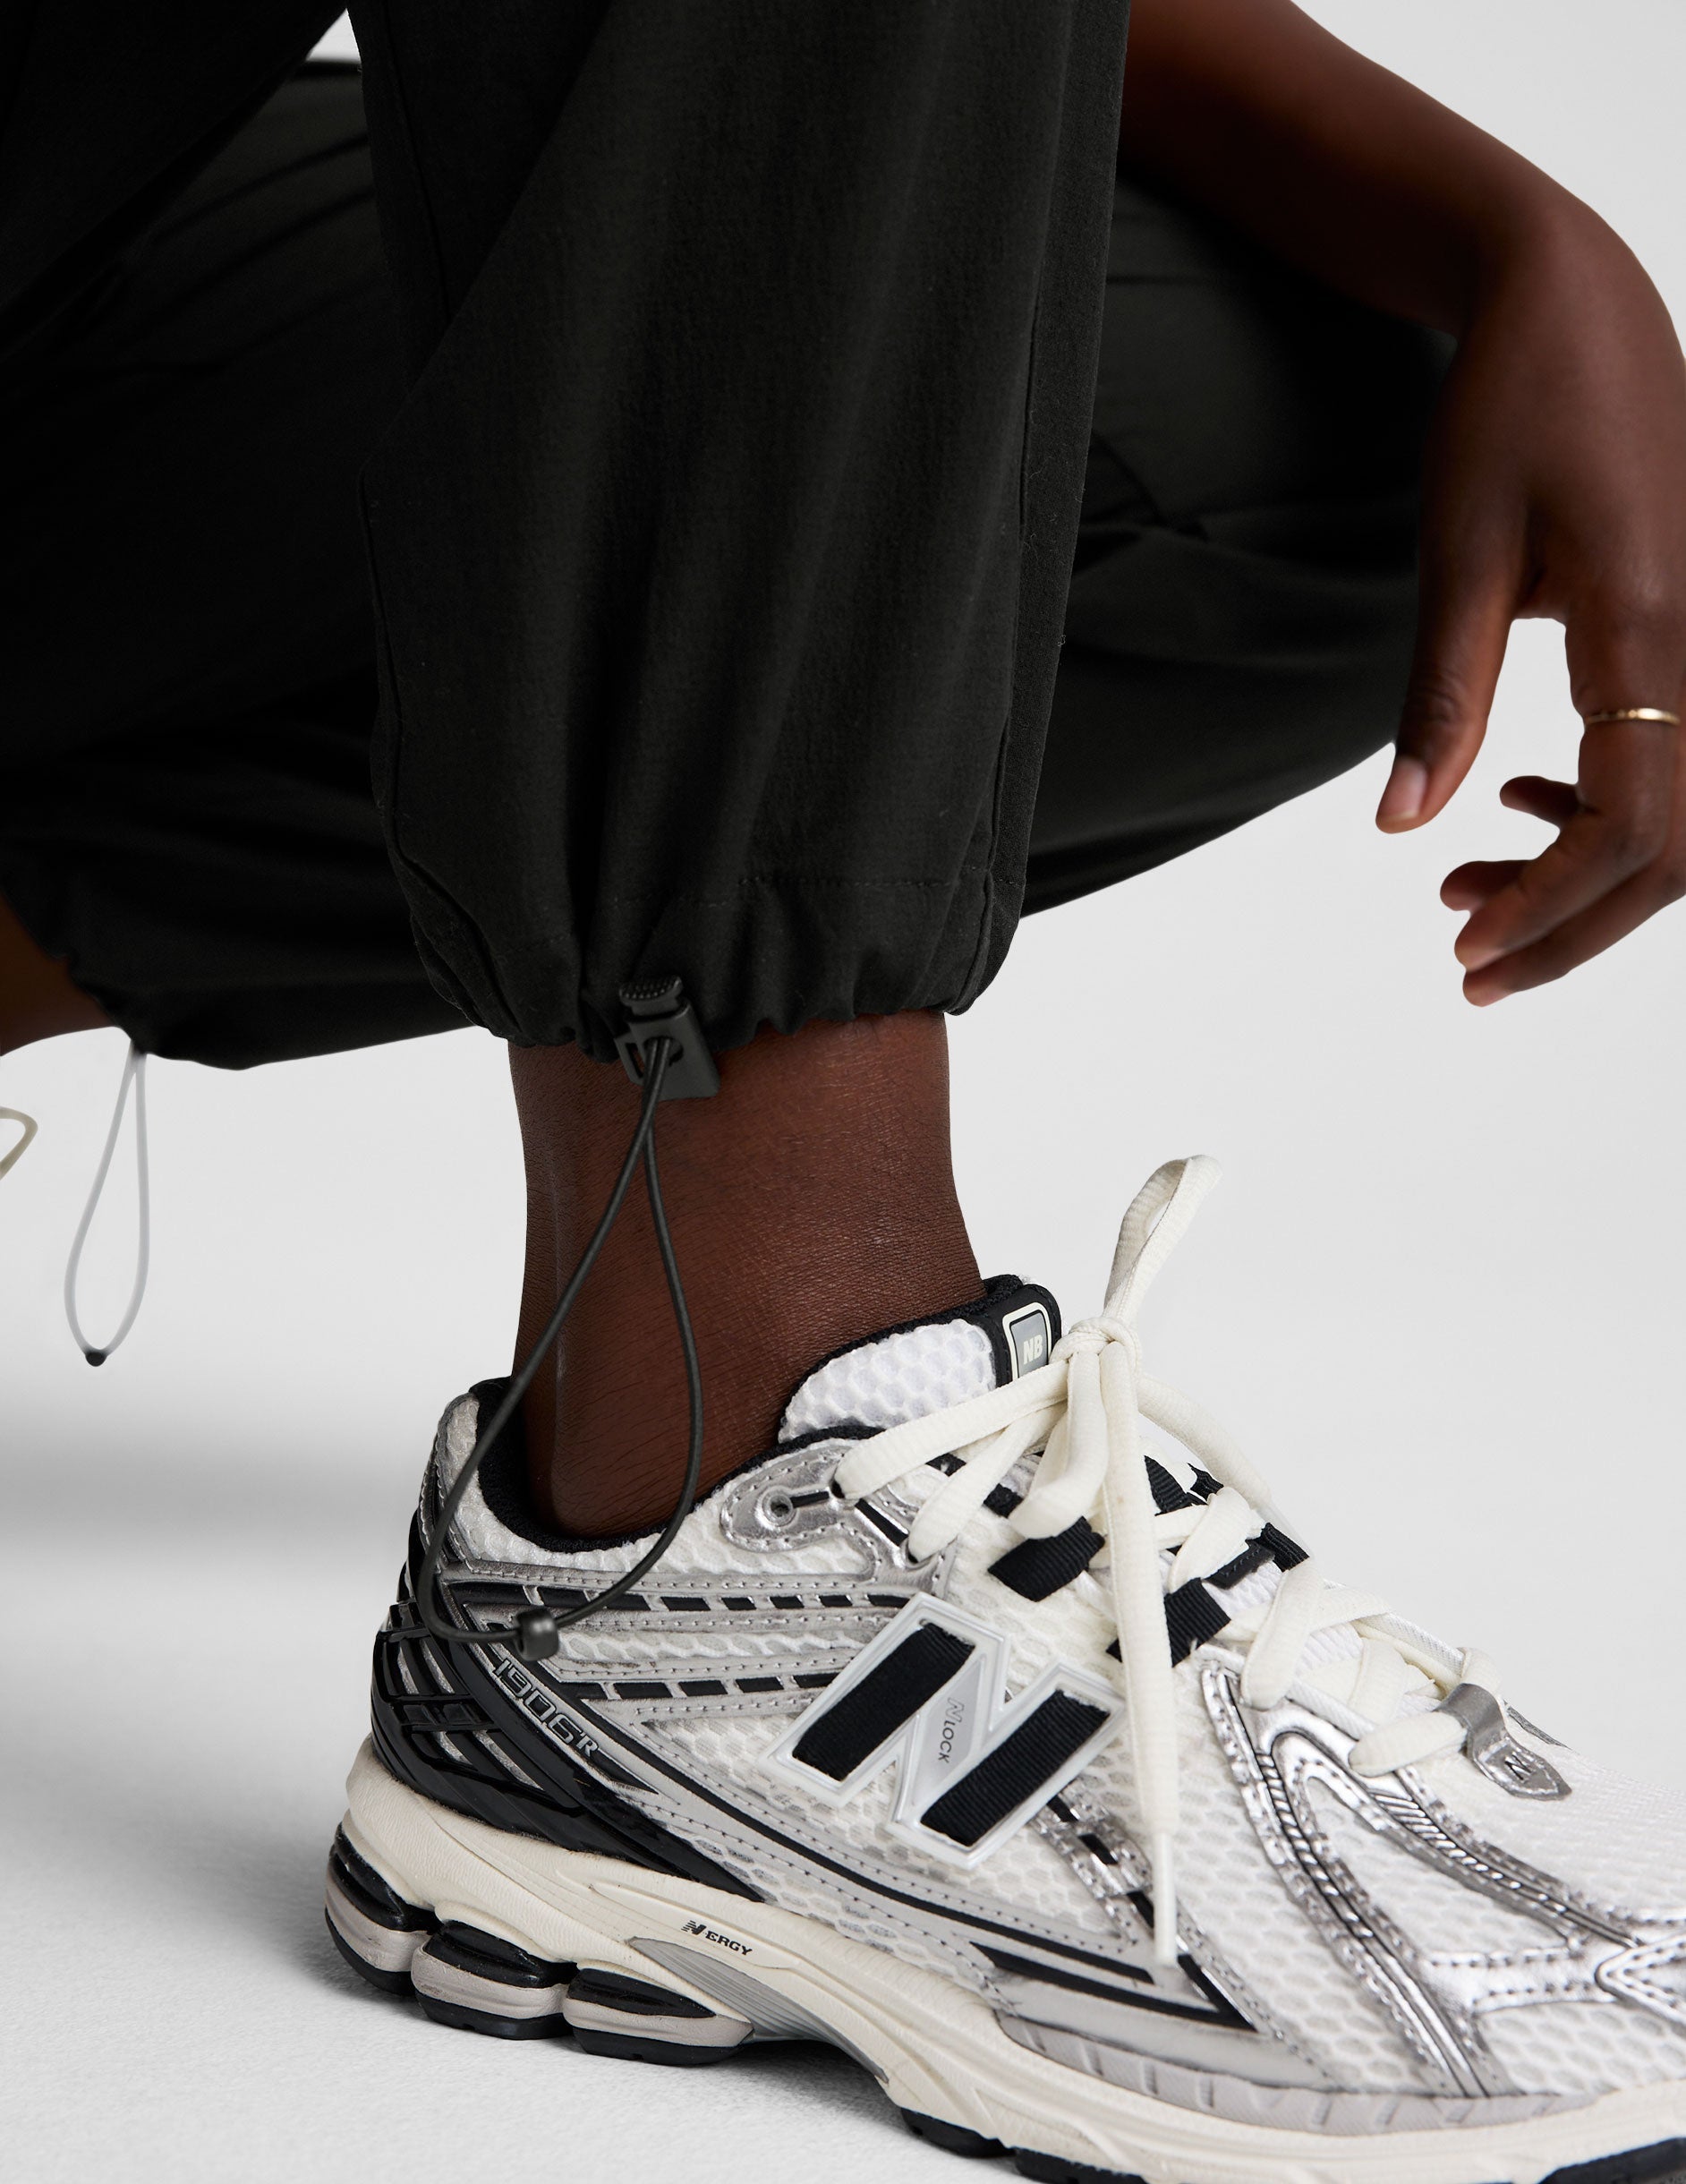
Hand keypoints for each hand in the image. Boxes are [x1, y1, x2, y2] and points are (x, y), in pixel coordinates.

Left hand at [1376, 211, 1685, 1003]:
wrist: (1575, 305)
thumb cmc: (1511, 410)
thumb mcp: (1459, 554)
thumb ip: (1439, 698)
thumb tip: (1398, 826)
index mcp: (1652, 630)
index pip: (1634, 824)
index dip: (1553, 905)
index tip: (1464, 950)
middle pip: (1674, 847)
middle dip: (1573, 924)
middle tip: (1467, 971)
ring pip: (1680, 814)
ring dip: (1582, 877)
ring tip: (1465, 899)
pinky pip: (1672, 757)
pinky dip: (1598, 811)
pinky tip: (1513, 810)